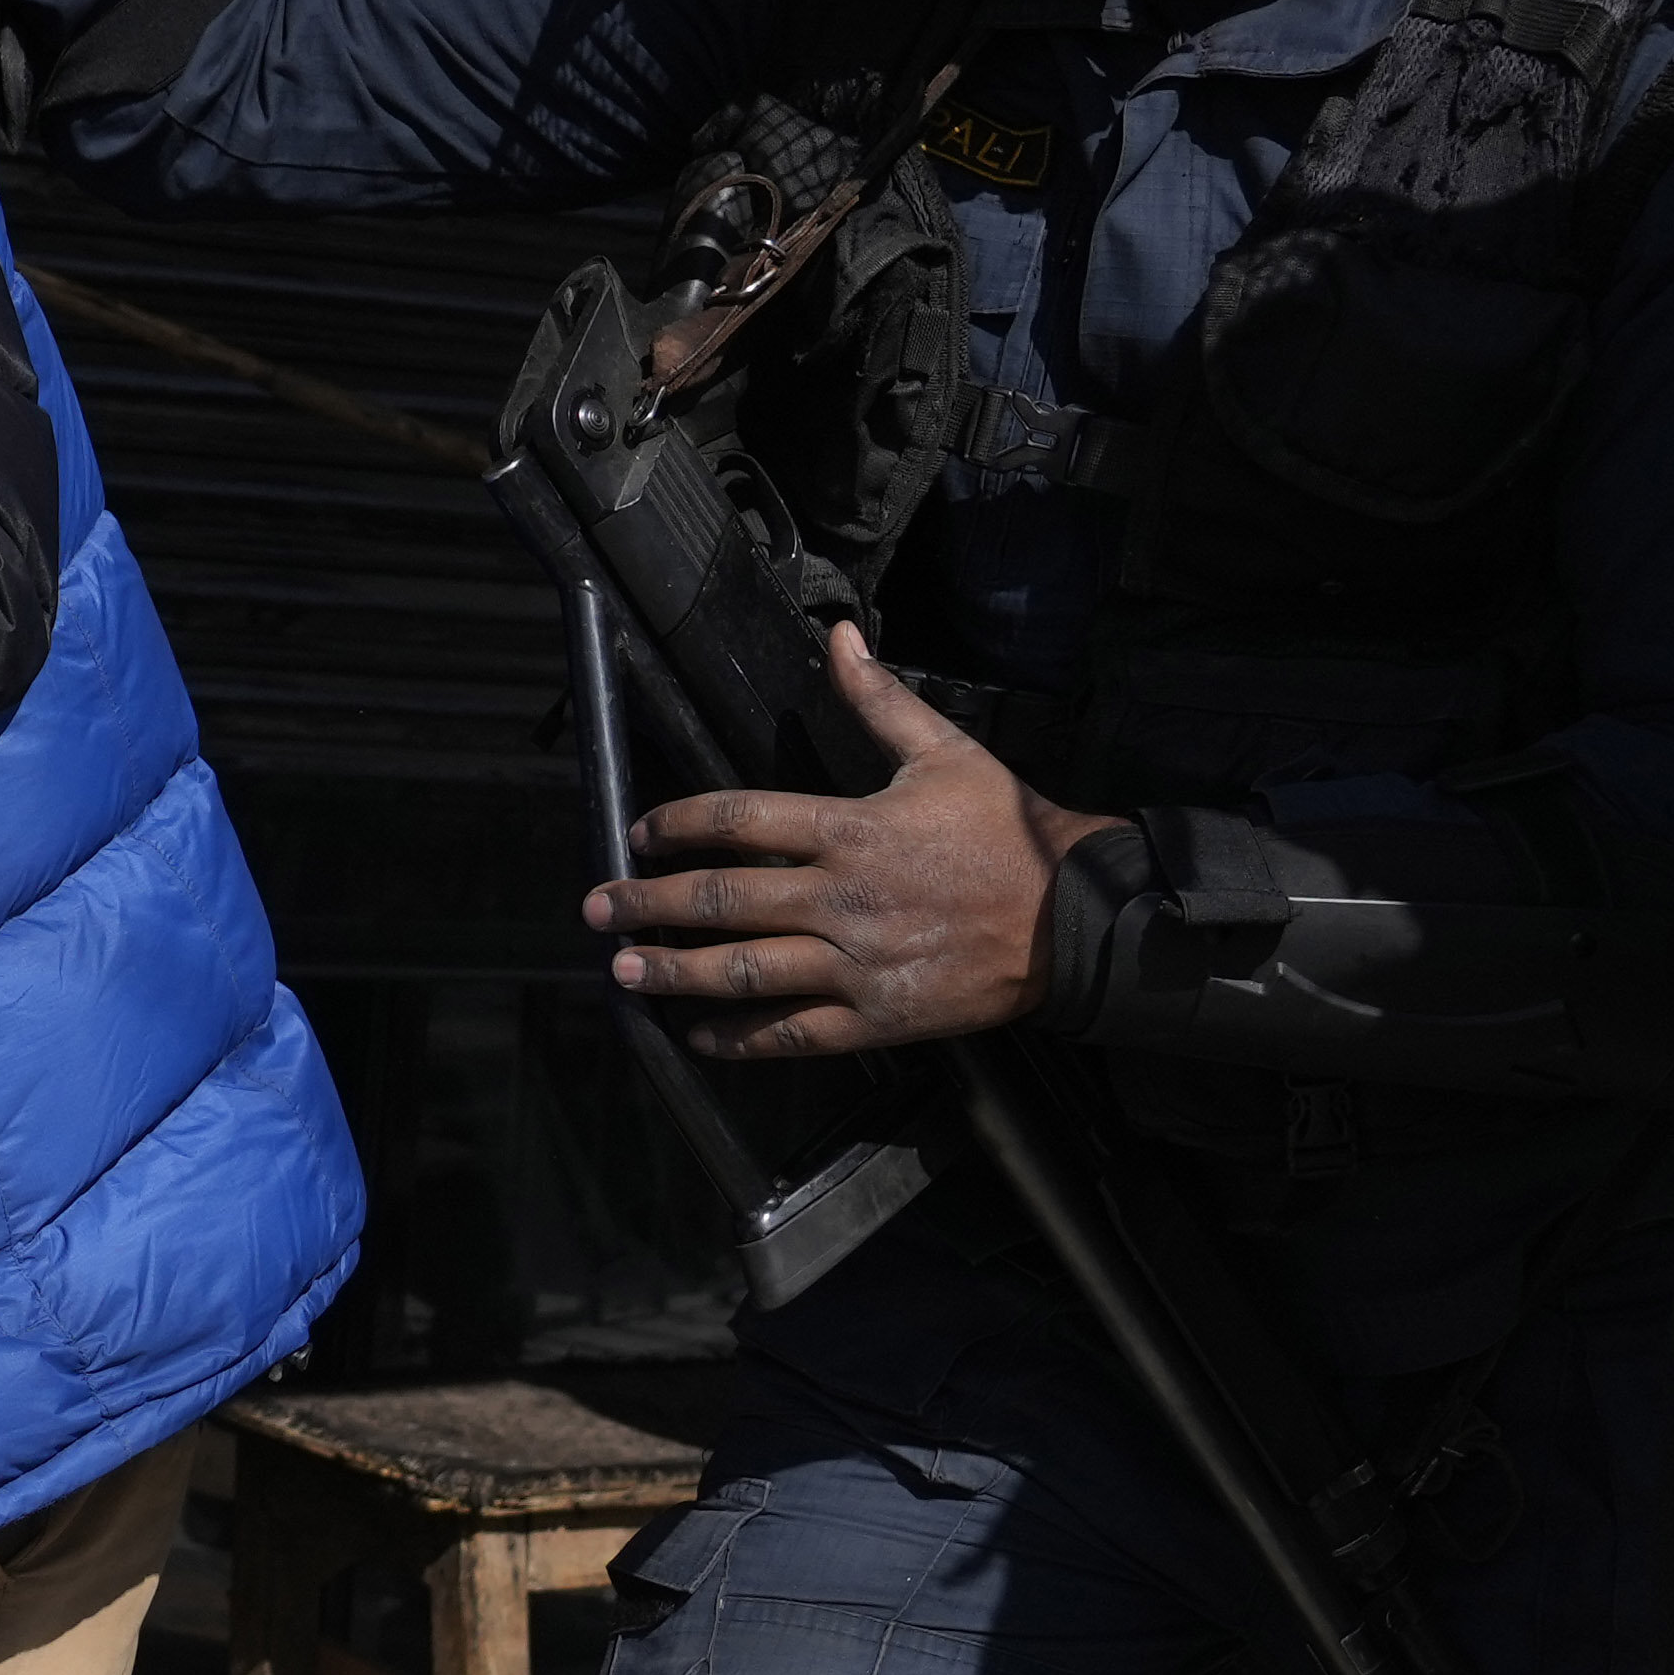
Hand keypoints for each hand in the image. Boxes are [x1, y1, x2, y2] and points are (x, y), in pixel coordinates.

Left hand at [593, 632, 1111, 1057]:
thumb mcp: (945, 750)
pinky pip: (793, 1032)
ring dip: (675, 971)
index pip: (738, 820)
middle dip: (650, 902)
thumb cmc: (1009, 830)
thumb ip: (879, 698)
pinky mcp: (879, 1017)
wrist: (1075, 916)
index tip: (639, 833)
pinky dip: (739, 1038)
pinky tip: (696, 1034)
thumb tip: (839, 636)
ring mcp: (858, 964)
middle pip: (724, 898)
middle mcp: (843, 897)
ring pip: (745, 971)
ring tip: (623, 970)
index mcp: (852, 827)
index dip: (676, 825)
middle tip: (598, 906)